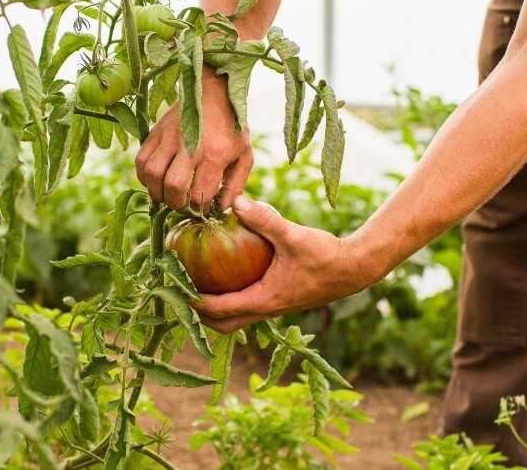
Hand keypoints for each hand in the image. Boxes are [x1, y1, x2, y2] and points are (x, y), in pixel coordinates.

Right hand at [135, 66, 251, 210]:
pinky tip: (156, 179)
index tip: (201, 207)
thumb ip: (236, 184)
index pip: (200, 193)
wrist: (214, 91)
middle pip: (172, 186)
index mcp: (215, 153)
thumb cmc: (232, 126)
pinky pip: (140, 161)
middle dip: (175, 203)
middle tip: (182, 203)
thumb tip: (222, 208)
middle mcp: (189, 145)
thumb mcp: (244, 154)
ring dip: (157, 191)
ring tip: (167, 194)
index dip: (199, 208)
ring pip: (151, 174)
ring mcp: (169, 137)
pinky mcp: (155, 131)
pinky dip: (144, 176)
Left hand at [192, 196, 379, 332]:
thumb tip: (234, 201)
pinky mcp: (279, 299)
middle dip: (197, 313)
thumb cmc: (326, 255)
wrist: (356, 269)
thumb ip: (264, 219)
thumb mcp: (293, 235)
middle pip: (222, 324)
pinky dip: (230, 297)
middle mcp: (265, 309)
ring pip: (235, 319)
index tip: (171, 287)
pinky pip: (247, 306)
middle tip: (178, 290)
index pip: (218, 310)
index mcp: (264, 300)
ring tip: (195, 284)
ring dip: (214, 309)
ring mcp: (273, 306)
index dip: (191, 301)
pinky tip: (226, 272)